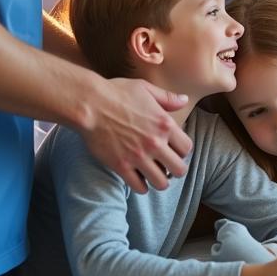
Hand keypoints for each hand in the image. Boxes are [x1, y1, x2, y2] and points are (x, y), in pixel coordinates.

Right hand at [78, 77, 191, 193]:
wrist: (90, 105)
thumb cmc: (117, 93)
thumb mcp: (145, 88)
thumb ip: (167, 97)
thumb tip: (184, 99)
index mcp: (164, 124)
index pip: (187, 148)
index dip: (182, 151)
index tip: (174, 149)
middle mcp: (155, 143)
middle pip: (179, 170)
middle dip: (175, 169)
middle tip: (167, 165)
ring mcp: (138, 157)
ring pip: (161, 183)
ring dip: (159, 180)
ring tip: (154, 174)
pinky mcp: (121, 166)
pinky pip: (139, 187)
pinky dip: (141, 186)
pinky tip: (138, 178)